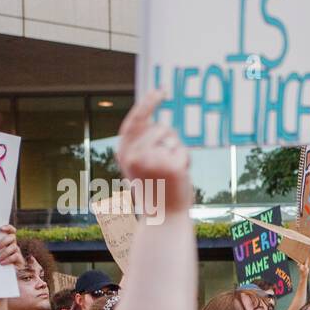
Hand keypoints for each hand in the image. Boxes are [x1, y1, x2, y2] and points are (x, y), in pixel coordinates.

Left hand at [0, 224, 23, 270]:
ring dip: (5, 252)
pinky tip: (1, 263)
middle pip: (12, 237)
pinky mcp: (20, 260)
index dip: (8, 227)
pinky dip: (8, 259)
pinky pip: (16, 256)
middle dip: (3, 242)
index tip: (0, 228)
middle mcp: (13, 244)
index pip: (11, 230)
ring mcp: (17, 252)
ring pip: (14, 247)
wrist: (2, 274)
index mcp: (7, 241)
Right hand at [116, 90, 192, 216]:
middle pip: (161, 127)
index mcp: (124, 152)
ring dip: (177, 152)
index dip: (148, 103)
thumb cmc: (156, 192)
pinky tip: (179, 177)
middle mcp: (134, 154)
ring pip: (173, 139)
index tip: (162, 90)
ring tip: (171, 174)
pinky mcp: (170, 164)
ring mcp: (152, 159)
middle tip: (167, 166)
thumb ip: (144, 145)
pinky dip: (185, 162)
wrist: (163, 218)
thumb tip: (159, 123)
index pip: (136, 120)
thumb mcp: (142, 166)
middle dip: (170, 140)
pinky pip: (183, 152)